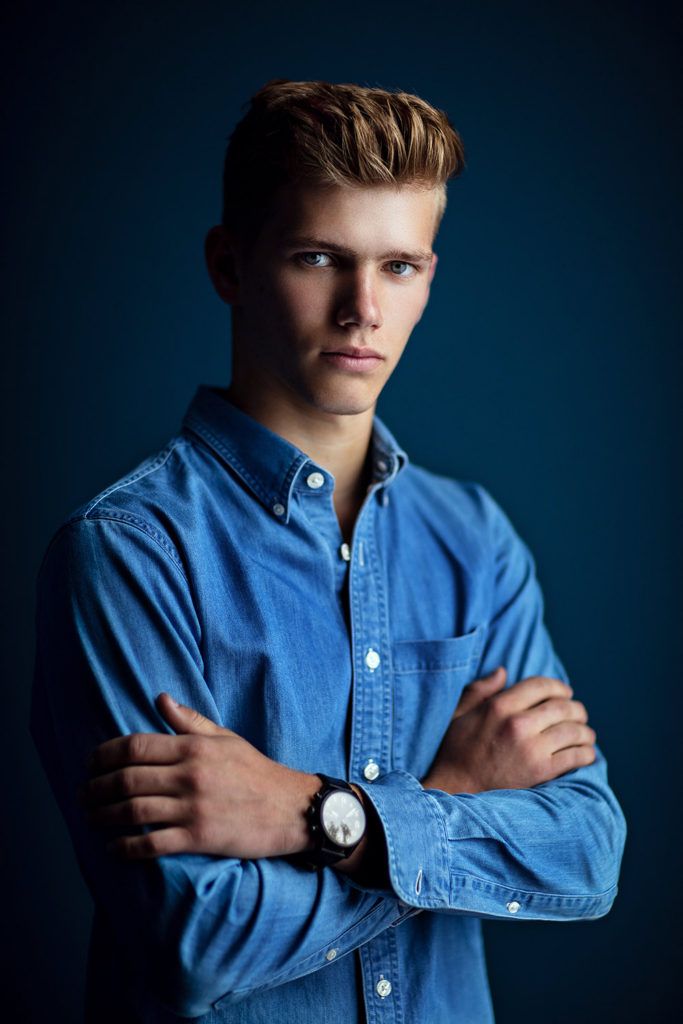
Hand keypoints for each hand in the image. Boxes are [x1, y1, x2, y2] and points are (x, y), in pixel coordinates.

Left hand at [79, 694, 320, 860]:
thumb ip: (190, 721)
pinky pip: (152, 843)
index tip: (90, 762)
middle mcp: (189, 775)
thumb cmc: (255, 771)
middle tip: (83, 794)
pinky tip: (114, 848)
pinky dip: (126, 847)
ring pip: (133, 811)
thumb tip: (160, 699)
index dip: (105, 754)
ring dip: (104, 815)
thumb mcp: (225, 738)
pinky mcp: (198, 837)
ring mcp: (193, 808)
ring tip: (91, 817)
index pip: (135, 746)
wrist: (290, 808)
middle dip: (96, 787)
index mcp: (193, 747)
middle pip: (127, 779)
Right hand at [421, 667, 595, 793]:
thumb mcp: (459, 712)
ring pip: (573, 731)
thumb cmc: (456, 750)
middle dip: (576, 709)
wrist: (456, 789)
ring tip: (586, 734)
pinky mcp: (540, 771)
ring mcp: (531, 748)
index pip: (541, 685)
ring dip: (585, 731)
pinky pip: (575, 756)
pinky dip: (586, 753)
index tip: (565, 692)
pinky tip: (586, 753)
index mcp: (499, 705)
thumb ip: (481, 689)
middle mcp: (518, 723)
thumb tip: (503, 671)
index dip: (558, 687)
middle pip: (562, 706)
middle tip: (579, 714)